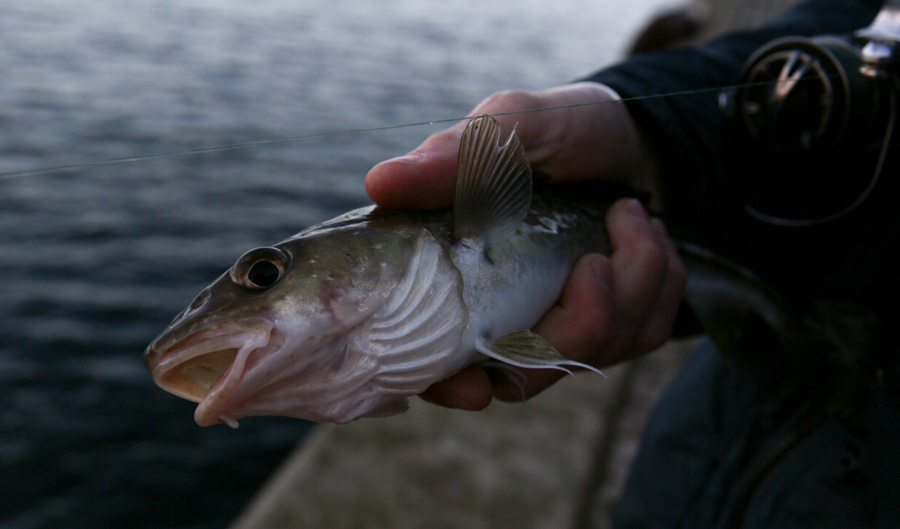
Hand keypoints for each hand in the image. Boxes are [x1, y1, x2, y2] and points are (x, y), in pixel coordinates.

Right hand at [365, 83, 685, 409]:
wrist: (632, 137)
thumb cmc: (562, 130)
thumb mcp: (514, 125)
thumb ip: (457, 155)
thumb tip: (381, 182)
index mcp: (458, 275)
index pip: (431, 359)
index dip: (446, 385)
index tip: (472, 388)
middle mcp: (503, 315)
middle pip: (526, 376)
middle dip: (579, 323)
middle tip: (597, 257)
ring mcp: (560, 329)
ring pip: (591, 355)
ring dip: (630, 285)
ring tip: (628, 215)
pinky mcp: (614, 330)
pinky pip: (642, 336)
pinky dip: (658, 283)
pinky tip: (645, 236)